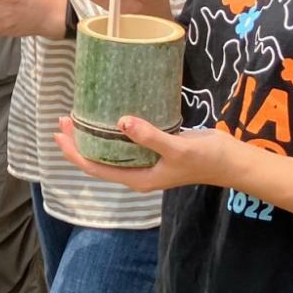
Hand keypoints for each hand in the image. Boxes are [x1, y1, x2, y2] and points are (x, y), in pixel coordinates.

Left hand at [52, 114, 241, 191]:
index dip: (75, 152)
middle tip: (64, 118)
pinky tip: (110, 114)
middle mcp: (137, 172)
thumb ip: (149, 136)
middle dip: (79, 141)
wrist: (232, 161)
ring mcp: (146, 161)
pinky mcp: (155, 149)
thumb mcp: (177, 148)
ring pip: (110, 149)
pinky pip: (126, 141)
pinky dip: (113, 130)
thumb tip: (121, 122)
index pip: (95, 168)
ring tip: (79, 115)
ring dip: (94, 135)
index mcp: (137, 178)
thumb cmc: (206, 159)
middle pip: (98, 159)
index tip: (60, 133)